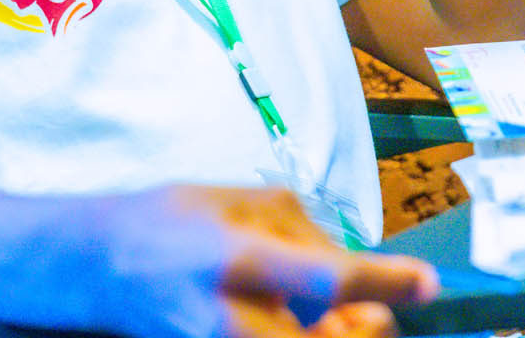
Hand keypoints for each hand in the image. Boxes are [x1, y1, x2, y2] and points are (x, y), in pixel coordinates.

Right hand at [92, 184, 437, 337]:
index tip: (425, 282)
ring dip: (333, 335)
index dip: (383, 281)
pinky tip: (292, 317)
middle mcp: (228, 318)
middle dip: (365, 328)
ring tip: (326, 315)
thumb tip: (351, 266)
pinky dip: (301, 336)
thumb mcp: (235, 201)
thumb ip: (299, 231)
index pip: (325, 278)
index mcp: (234, 258)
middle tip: (371, 312)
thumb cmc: (168, 221)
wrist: (99, 270)